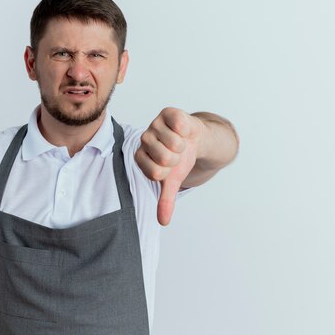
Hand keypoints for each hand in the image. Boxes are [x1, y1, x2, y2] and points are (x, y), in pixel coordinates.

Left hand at [134, 108, 203, 225]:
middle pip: (165, 158)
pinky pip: (179, 125)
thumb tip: (163, 221)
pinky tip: (184, 130)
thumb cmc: (180, 159)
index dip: (170, 172)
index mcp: (141, 157)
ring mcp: (154, 125)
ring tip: (180, 141)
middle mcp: (144, 140)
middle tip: (177, 153)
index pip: (155, 173)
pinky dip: (187, 130)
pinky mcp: (167, 113)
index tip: (171, 167)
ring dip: (184, 145)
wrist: (194, 139)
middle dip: (178, 158)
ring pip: (174, 142)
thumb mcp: (173, 180)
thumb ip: (165, 200)